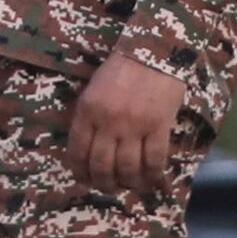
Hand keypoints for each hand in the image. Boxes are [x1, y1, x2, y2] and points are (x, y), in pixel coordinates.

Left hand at [65, 53, 186, 196]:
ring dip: (128, 182)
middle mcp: (107, 121)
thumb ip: (90, 117)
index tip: (85, 180)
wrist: (155, 50)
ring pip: (127, 168)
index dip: (80, 172)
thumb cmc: (122, 69)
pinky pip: (153, 160)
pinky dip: (152, 175)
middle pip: (101, 165)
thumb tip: (88, 148)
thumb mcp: (94, 89)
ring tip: (131, 185)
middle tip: (109, 187)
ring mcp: (134, 125)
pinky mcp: (158, 126)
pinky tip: (153, 180)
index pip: (78, 151)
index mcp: (88, 111)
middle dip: (103, 183)